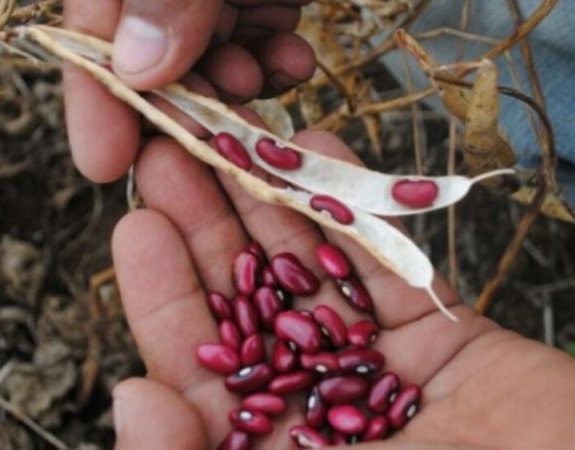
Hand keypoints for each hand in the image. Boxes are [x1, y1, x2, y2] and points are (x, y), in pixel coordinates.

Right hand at [63, 0, 315, 182]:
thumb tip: (133, 68)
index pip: (92, 33)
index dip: (96, 99)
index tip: (102, 164)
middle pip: (155, 58)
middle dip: (184, 102)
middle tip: (207, 133)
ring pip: (214, 60)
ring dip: (235, 87)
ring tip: (252, 81)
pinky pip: (263, 43)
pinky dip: (276, 62)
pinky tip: (295, 61)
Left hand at [108, 128, 574, 448]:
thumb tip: (130, 396)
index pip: (196, 364)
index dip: (163, 293)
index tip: (137, 224)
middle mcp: (314, 406)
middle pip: (248, 302)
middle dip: (211, 227)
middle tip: (178, 154)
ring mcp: (379, 368)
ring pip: (316, 271)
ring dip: (277, 204)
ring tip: (240, 138)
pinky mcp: (445, 340)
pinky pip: (393, 266)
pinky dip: (359, 213)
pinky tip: (325, 158)